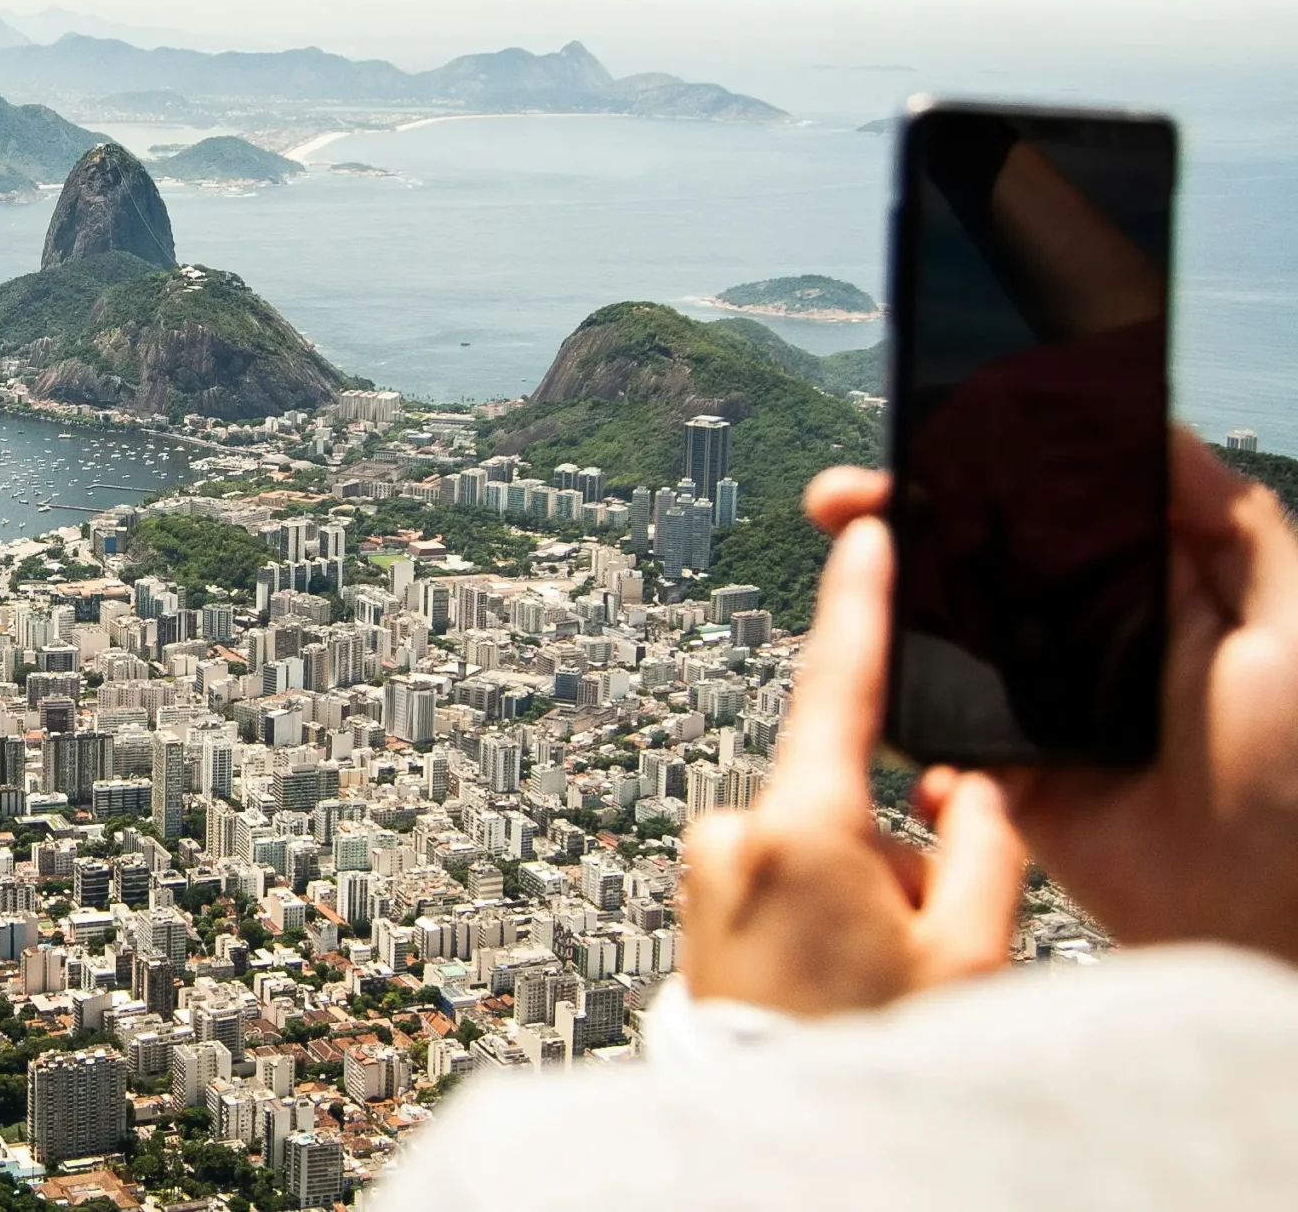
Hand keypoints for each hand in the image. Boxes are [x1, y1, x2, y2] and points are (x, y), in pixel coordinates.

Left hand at [680, 512, 1026, 1015]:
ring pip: (815, 849)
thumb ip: (981, 844)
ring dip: (852, 894)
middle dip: (890, 856)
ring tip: (856, 986)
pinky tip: (821, 986)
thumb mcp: (969, 951)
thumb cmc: (870, 1053)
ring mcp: (703, 872)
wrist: (771, 1140)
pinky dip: (813, 916)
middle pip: (845, 801)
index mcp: (799, 826)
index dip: (858, 604)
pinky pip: (777, 884)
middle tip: (904, 952)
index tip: (861, 532)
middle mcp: (731, 834)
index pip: (839, 688)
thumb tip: (960, 792)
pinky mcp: (693, 907)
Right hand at [811, 433, 1297, 964]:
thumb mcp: (1288, 625)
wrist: (1263, 910)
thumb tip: (1160, 427)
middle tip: (838, 500)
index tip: (919, 439)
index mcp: (1141, 588)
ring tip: (837, 589)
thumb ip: (1235, 525)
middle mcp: (1080, 636)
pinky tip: (874, 690)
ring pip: (936, 636)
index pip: (1043, 509)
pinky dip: (893, 713)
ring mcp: (1035, 703)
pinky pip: (930, 731)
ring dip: (874, 607)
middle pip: (971, 559)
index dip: (978, 469)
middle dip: (896, 520)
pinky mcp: (1004, 771)